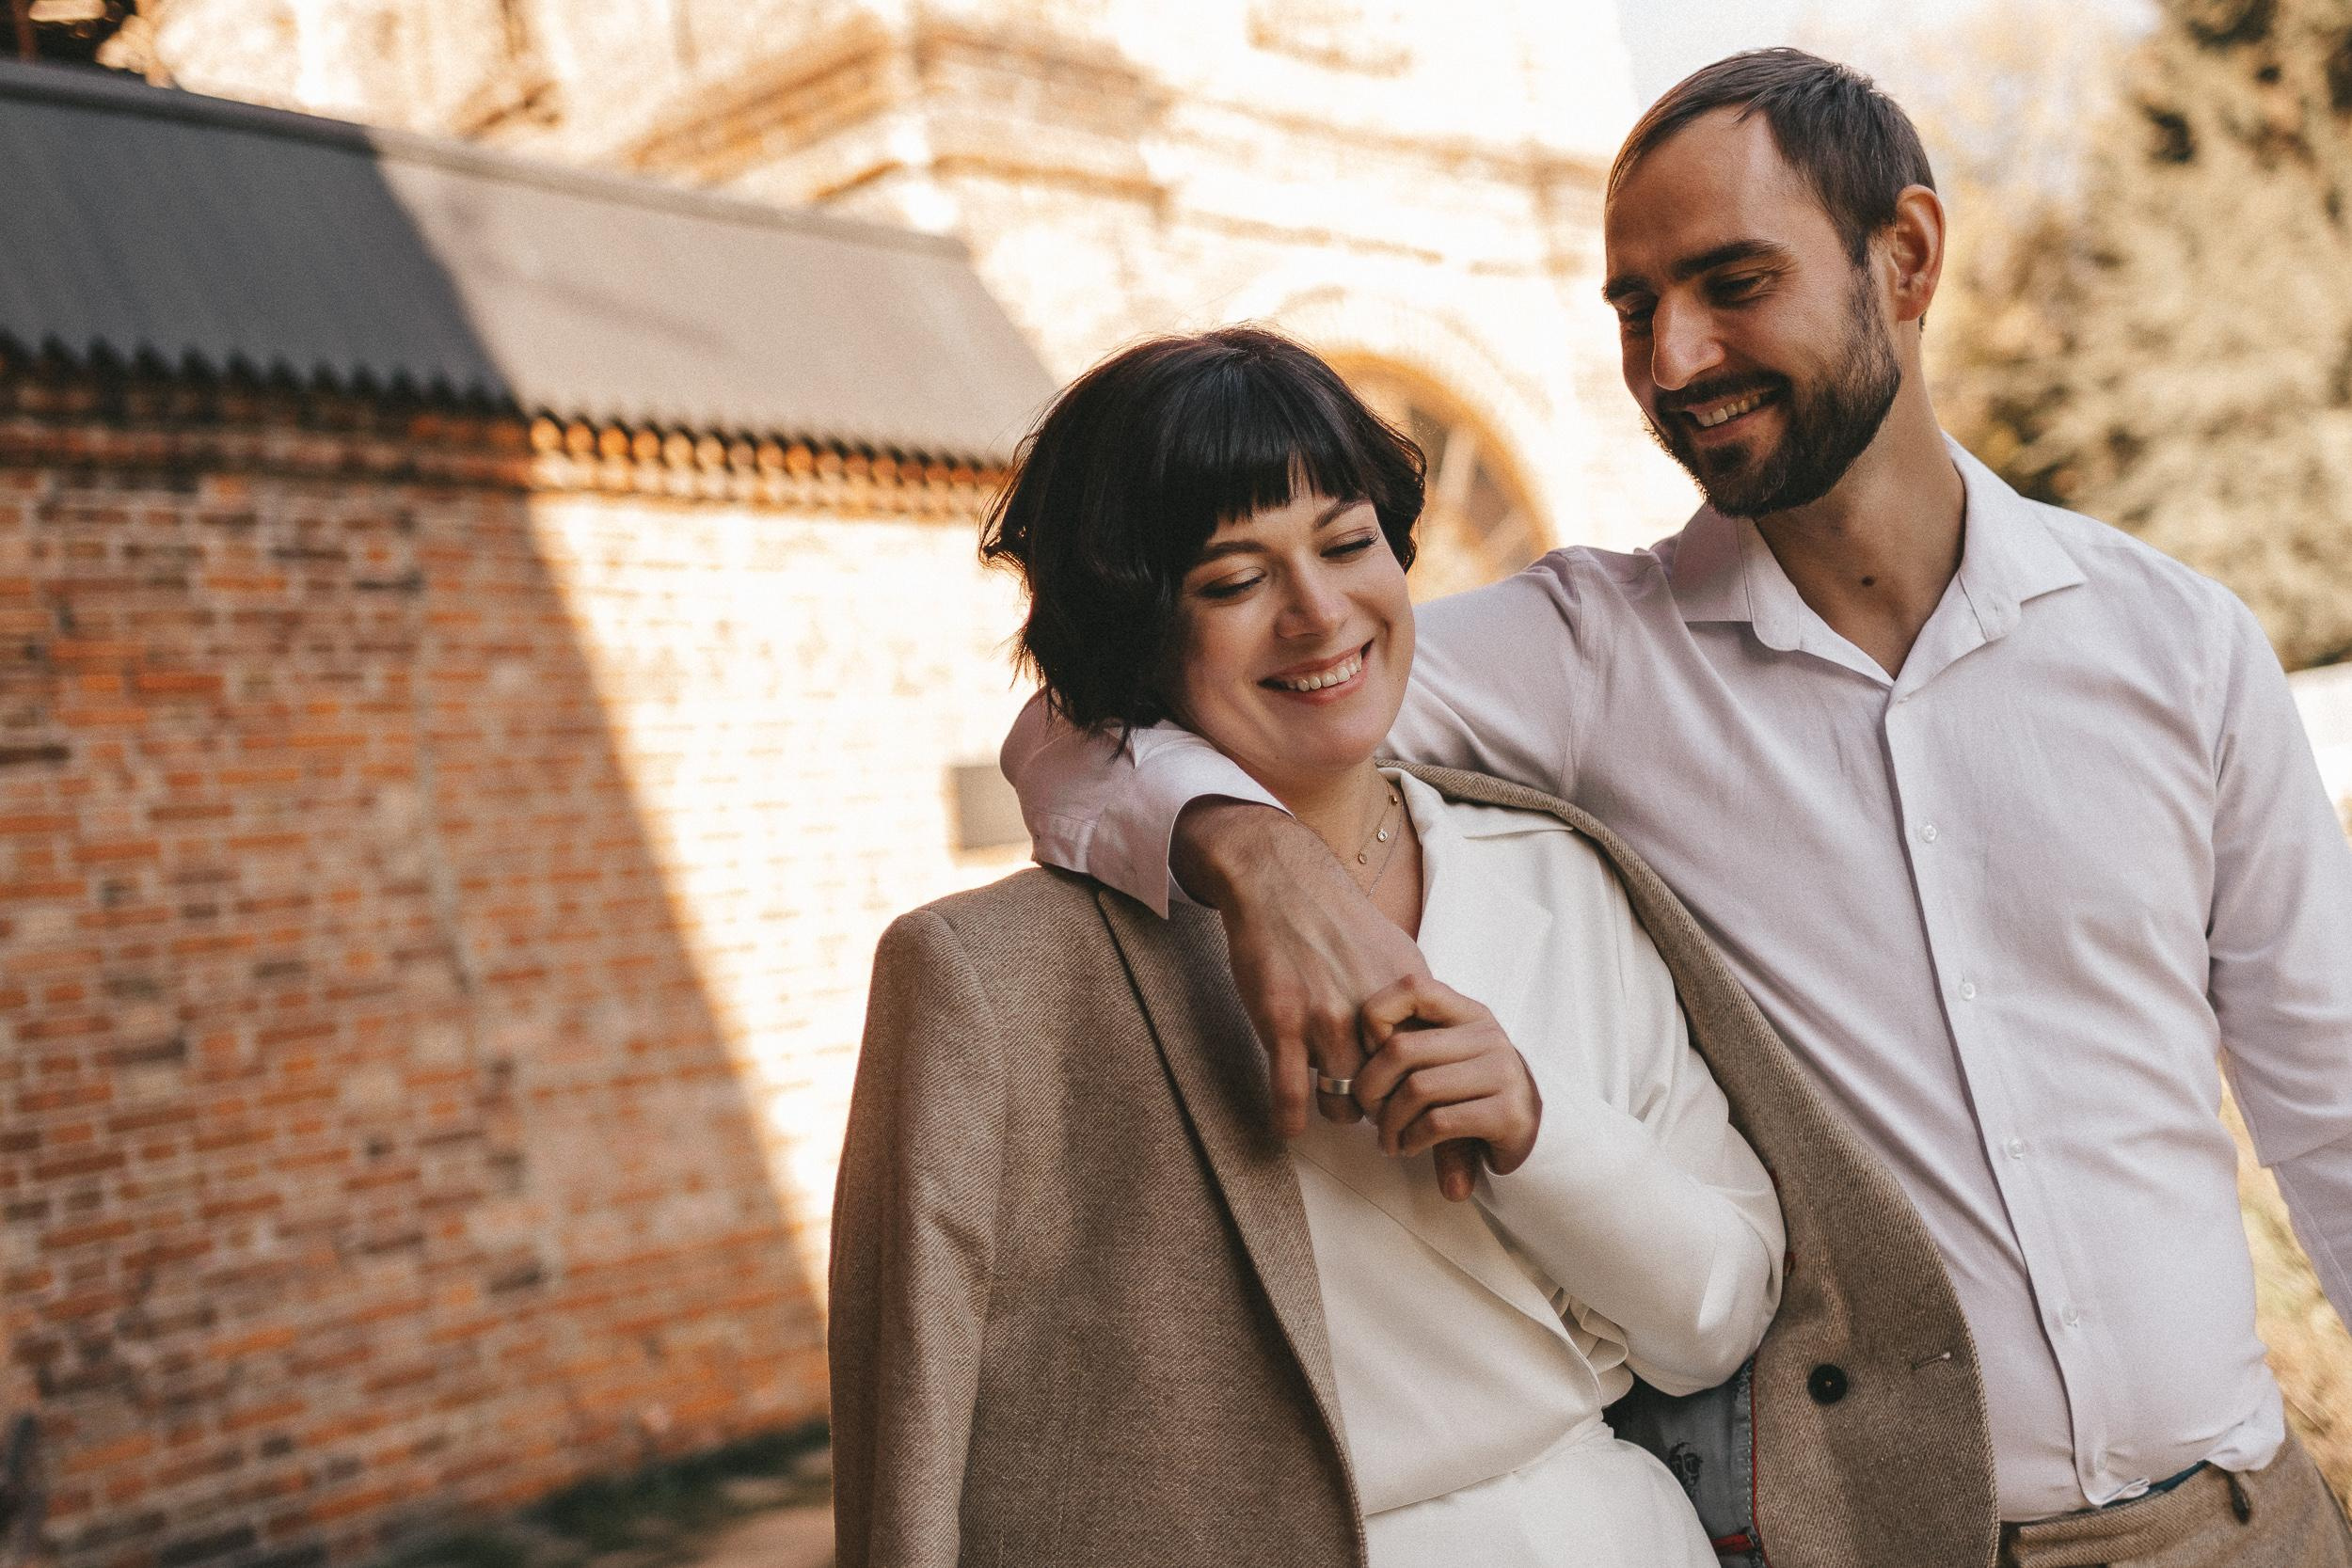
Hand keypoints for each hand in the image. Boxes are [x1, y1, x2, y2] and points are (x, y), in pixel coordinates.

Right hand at [1172, 801, 1443, 1154]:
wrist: (1281, 881)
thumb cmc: (1336, 917)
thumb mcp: (1394, 951)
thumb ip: (1414, 1000)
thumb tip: (1440, 1037)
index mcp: (1405, 996)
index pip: (1428, 1066)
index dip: (1422, 1092)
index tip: (1416, 1105)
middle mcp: (1370, 1012)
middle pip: (1389, 1093)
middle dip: (1384, 1111)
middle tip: (1377, 1115)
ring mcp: (1325, 1020)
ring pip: (1344, 1104)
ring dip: (1339, 1113)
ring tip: (1335, 1108)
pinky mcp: (1281, 1024)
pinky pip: (1292, 1095)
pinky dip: (1291, 1119)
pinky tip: (1289, 1124)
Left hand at [1354, 975, 1541, 1200]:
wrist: (1539, 1138)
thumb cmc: (1473, 1096)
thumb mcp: (1446, 1060)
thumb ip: (1409, 1045)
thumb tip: (1351, 1051)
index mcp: (1469, 1014)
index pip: (1414, 986)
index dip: (1376, 1015)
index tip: (1369, 1053)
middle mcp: (1489, 1036)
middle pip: (1401, 1048)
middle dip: (1370, 1087)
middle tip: (1369, 1112)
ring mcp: (1502, 1074)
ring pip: (1416, 1090)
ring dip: (1390, 1123)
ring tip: (1388, 1139)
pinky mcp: (1508, 1115)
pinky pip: (1438, 1123)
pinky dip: (1412, 1140)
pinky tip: (1410, 1147)